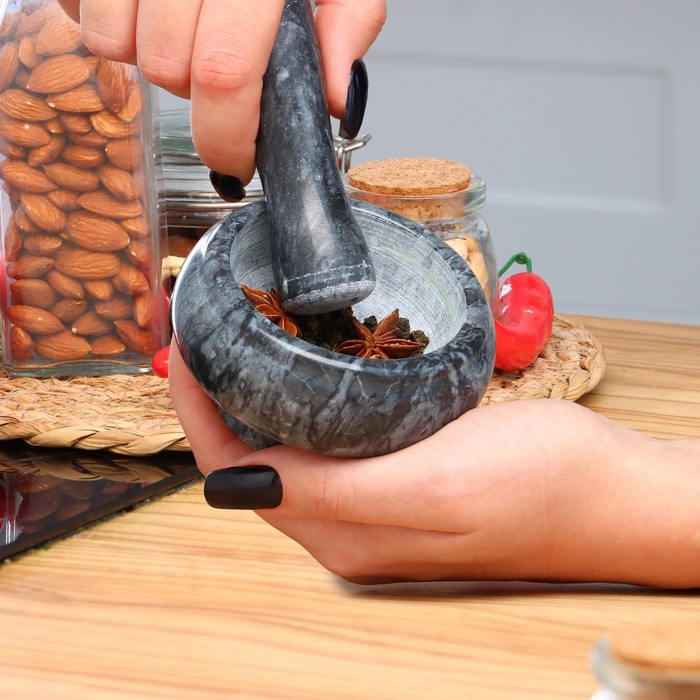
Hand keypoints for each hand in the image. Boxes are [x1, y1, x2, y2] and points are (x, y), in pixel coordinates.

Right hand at [58, 0, 385, 181]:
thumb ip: (345, 23)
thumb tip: (332, 98)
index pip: (224, 70)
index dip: (226, 134)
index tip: (235, 161)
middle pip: (165, 67)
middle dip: (191, 90)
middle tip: (213, 63)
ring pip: (112, 41)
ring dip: (145, 52)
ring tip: (177, 23)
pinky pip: (75, 6)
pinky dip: (107, 16)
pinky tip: (143, 1)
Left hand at [169, 343, 699, 587]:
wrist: (612, 488)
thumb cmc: (544, 486)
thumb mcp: (437, 484)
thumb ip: (332, 495)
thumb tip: (233, 488)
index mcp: (345, 532)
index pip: (237, 471)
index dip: (199, 414)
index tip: (186, 353)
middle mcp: (351, 523)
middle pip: (254, 459)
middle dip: (221, 400)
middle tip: (211, 336)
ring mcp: (377, 500)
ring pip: (290, 447)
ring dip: (260, 398)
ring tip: (249, 342)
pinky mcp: (404, 475)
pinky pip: (332, 439)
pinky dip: (307, 400)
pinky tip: (313, 367)